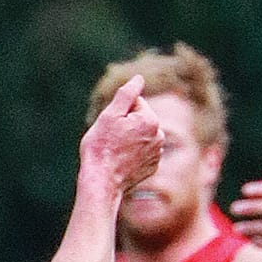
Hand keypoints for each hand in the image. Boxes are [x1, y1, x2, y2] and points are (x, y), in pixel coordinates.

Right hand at [79, 75, 166, 195]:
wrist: (102, 182)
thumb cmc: (101, 148)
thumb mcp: (110, 115)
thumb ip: (126, 94)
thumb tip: (139, 78)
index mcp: (150, 119)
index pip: (135, 103)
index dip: (119, 112)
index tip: (111, 127)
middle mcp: (159, 135)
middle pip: (140, 119)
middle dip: (126, 125)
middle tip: (111, 140)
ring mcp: (157, 153)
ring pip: (141, 136)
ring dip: (129, 139)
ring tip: (116, 152)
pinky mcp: (153, 167)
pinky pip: (142, 152)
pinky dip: (133, 154)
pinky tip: (121, 162)